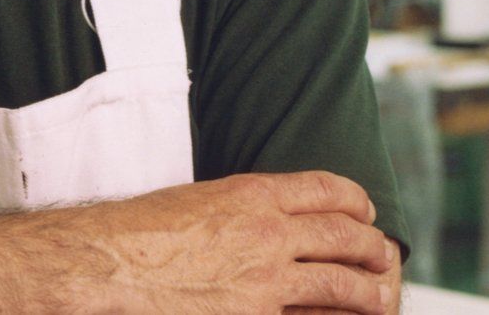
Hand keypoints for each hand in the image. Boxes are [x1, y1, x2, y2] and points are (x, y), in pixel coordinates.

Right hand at [73, 171, 395, 314]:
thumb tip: (259, 221)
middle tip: (380, 255)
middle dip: (372, 247)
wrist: (108, 265)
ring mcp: (267, 280)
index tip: (364, 210)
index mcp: (251, 194)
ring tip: (378, 297)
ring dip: (369, 292)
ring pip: (345, 285)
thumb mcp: (194, 202)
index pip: (326, 190)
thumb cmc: (137, 233)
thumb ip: (236, 209)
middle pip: (346, 236)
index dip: (355, 200)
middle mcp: (269, 233)